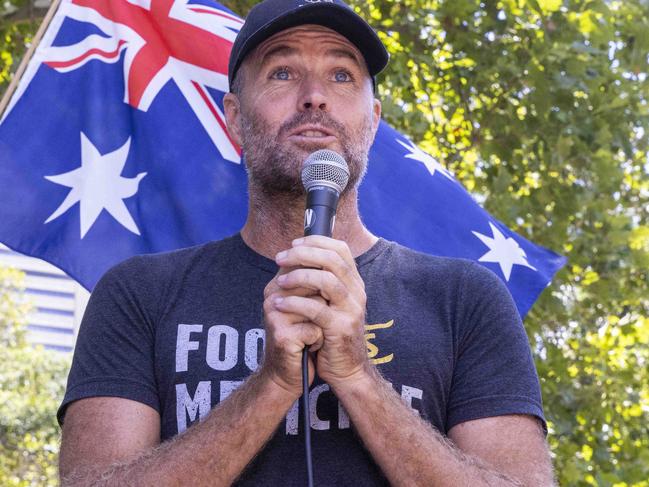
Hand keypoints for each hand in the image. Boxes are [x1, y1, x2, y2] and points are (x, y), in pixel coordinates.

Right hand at [261, 266, 324, 396]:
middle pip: (317, 285)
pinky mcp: (281, 335)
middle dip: (325, 306)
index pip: (308, 266)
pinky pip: (316, 329)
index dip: (324, 284)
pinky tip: (308, 347)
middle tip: (316, 322)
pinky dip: (318, 340)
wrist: (288, 374)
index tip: (322, 303)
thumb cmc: (303, 337)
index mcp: (278, 284)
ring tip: (311, 333)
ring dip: (323, 323)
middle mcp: (273, 295)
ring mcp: (275, 315)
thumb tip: (335, 257)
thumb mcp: (308, 305)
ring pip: (319, 306)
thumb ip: (315, 282)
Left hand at [273, 236, 370, 389]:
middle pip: (332, 260)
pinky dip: (295, 303)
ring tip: (280, 282)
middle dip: (303, 254)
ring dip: (299, 276)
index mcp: (354, 282)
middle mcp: (357, 292)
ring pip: (327, 280)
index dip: (316, 242)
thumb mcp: (330, 303)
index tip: (293, 244)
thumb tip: (297, 257)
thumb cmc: (332, 334)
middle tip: (280, 258)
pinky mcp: (341, 328)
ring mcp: (351, 310)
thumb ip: (321, 282)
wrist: (347, 369)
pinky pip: (317, 310)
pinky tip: (279, 304)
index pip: (340, 249)